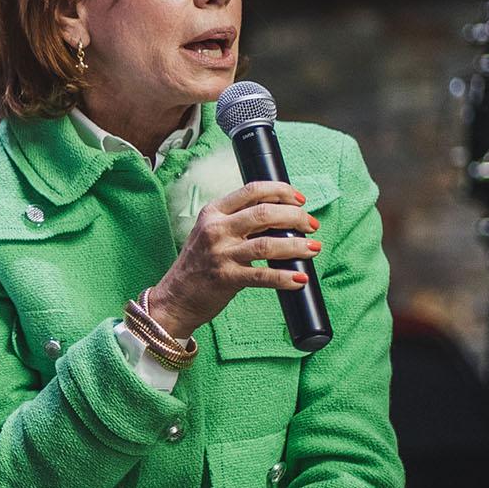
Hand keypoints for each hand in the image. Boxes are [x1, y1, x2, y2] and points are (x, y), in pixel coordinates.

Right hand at [149, 181, 321, 338]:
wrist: (175, 297)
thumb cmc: (199, 264)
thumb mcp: (212, 233)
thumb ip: (239, 222)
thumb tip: (281, 217)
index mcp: (213, 212)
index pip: (252, 190)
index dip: (282, 191)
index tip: (300, 199)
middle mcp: (216, 229)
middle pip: (264, 213)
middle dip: (295, 217)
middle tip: (311, 225)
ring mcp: (220, 254)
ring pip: (267, 244)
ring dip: (296, 246)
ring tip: (313, 249)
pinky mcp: (226, 278)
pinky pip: (262, 276)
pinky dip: (285, 277)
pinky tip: (299, 278)